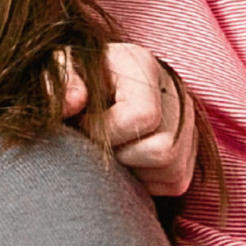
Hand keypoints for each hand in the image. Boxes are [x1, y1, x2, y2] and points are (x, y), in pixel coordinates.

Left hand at [59, 43, 199, 197]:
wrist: (93, 87)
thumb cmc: (73, 78)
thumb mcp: (57, 68)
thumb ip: (59, 81)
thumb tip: (74, 103)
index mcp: (143, 65)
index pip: (143, 115)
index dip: (105, 131)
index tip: (82, 126)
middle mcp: (175, 92)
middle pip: (162, 149)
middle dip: (119, 153)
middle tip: (94, 142)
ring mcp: (188, 124)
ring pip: (171, 169)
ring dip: (133, 168)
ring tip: (109, 149)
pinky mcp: (188, 153)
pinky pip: (174, 181)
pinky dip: (145, 179)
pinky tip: (123, 159)